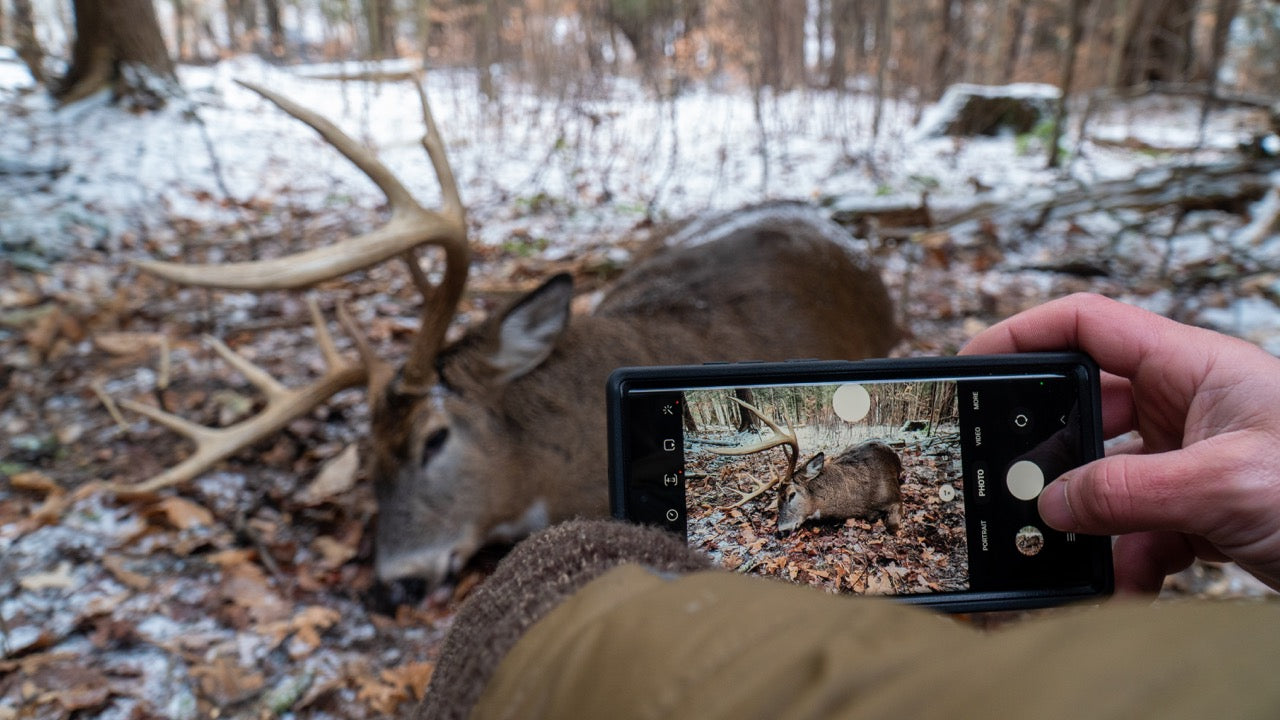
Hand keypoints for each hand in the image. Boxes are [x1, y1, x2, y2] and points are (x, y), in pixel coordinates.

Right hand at [961, 293, 1279, 592]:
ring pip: (1110, 477)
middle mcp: (1188, 405)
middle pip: (1088, 409)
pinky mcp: (1203, 507)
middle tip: (1016, 486)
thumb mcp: (1223, 485)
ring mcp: (1194, 458)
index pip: (1088, 326)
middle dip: (1053, 455)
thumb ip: (1126, 491)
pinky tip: (1132, 580)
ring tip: (1087, 553)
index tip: (973, 364)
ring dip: (1095, 522)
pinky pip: (1139, 524)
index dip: (1024, 334)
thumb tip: (1051, 503)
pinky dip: (1127, 555)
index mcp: (1193, 366)